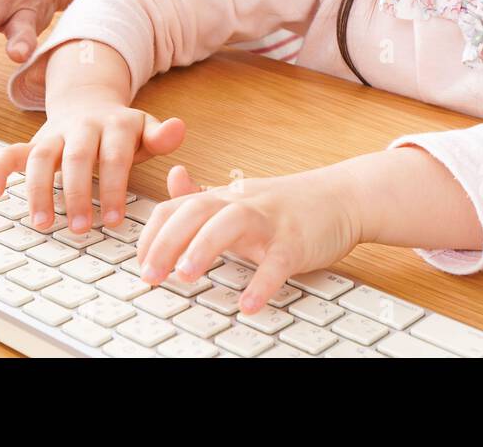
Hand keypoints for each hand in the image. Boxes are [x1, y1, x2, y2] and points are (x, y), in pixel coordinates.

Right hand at [0, 98, 186, 232]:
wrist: (90, 101)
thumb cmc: (122, 130)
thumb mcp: (146, 129)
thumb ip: (161, 135)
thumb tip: (179, 129)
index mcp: (114, 123)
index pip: (114, 157)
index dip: (113, 189)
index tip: (114, 222)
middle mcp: (81, 126)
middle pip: (76, 159)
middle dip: (76, 194)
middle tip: (79, 228)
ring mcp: (54, 133)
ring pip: (40, 157)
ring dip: (38, 190)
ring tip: (42, 223)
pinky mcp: (34, 141)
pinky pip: (11, 152)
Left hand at [136, 163, 366, 314]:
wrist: (343, 197)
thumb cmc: (287, 204)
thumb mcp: (240, 196)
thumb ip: (203, 194)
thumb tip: (172, 178)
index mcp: (223, 198)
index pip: (175, 208)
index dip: (152, 234)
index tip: (139, 262)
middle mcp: (242, 204)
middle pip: (196, 211)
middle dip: (167, 242)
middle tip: (150, 275)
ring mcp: (270, 220)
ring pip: (231, 223)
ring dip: (204, 247)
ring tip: (186, 277)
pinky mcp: (296, 241)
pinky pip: (277, 260)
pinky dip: (262, 282)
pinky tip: (247, 304)